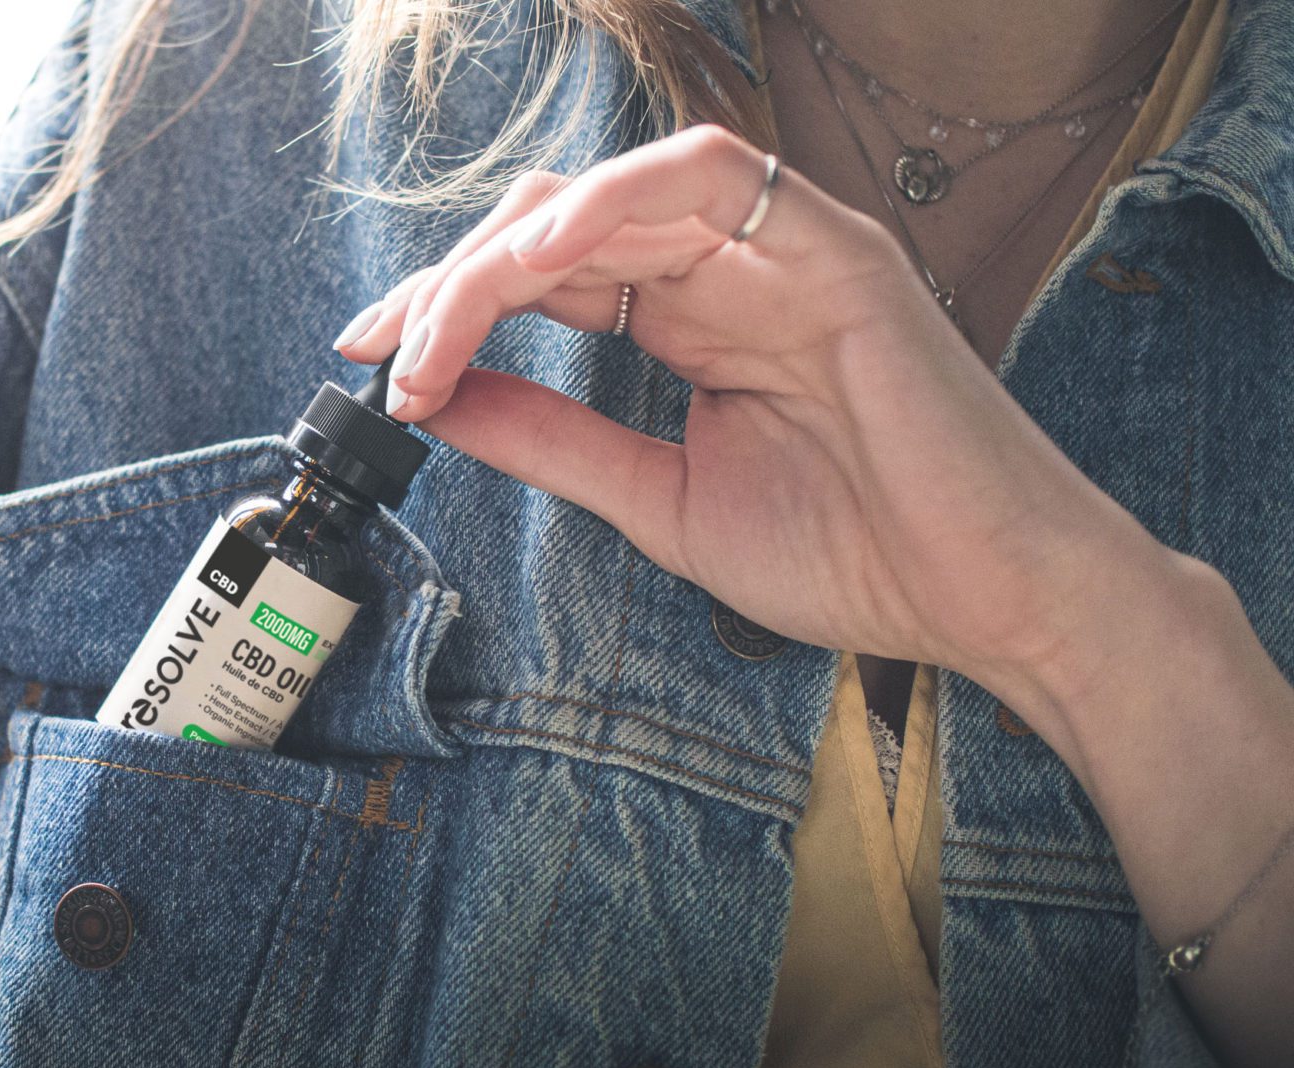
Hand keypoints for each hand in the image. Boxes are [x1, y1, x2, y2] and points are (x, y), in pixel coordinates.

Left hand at [336, 123, 1173, 700]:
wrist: (984, 601)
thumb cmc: (852, 554)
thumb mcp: (658, 498)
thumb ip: (554, 439)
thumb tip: (441, 402)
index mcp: (689, 319)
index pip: (544, 277)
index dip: (448, 307)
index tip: (371, 362)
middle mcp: (725, 271)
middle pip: (553, 227)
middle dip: (449, 282)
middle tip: (381, 350)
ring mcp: (778, 250)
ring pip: (605, 194)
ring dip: (501, 254)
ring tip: (435, 330)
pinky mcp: (831, 249)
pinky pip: (708, 178)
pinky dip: (611, 201)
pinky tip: (539, 260)